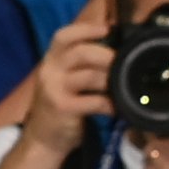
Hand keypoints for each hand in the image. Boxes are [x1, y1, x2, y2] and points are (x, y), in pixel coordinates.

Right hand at [21, 10, 114, 149]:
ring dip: (111, 80)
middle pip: (80, 53)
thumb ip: (81, 65)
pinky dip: (109, 104)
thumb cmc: (60, 105)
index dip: (86, 29)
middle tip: (125, 63)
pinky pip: (94, 102)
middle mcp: (50, 71)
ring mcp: (55, 90)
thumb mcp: (62, 80)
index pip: (64, 36)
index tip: (107, 29)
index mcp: (51, 60)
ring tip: (123, 86)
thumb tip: (116, 50)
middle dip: (107, 56)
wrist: (42, 139)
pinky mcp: (63, 108)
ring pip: (90, 76)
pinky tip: (115, 109)